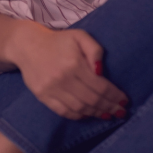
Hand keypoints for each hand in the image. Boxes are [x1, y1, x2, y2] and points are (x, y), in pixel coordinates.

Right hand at [12, 25, 127, 119]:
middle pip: (92, 100)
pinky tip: (88, 115)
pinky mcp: (42, 96)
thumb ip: (95, 50)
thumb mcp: (79, 36)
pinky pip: (63, 111)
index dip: (115, 96)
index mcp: (74, 64)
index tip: (125, 101)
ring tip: (108, 115)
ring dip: (96, 113)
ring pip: (79, 108)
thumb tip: (101, 72)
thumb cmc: (58, 41)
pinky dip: (78, 116)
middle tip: (121, 112)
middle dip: (109, 107)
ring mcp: (51, 89)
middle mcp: (63, 79)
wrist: (27, 45)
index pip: (101, 86)